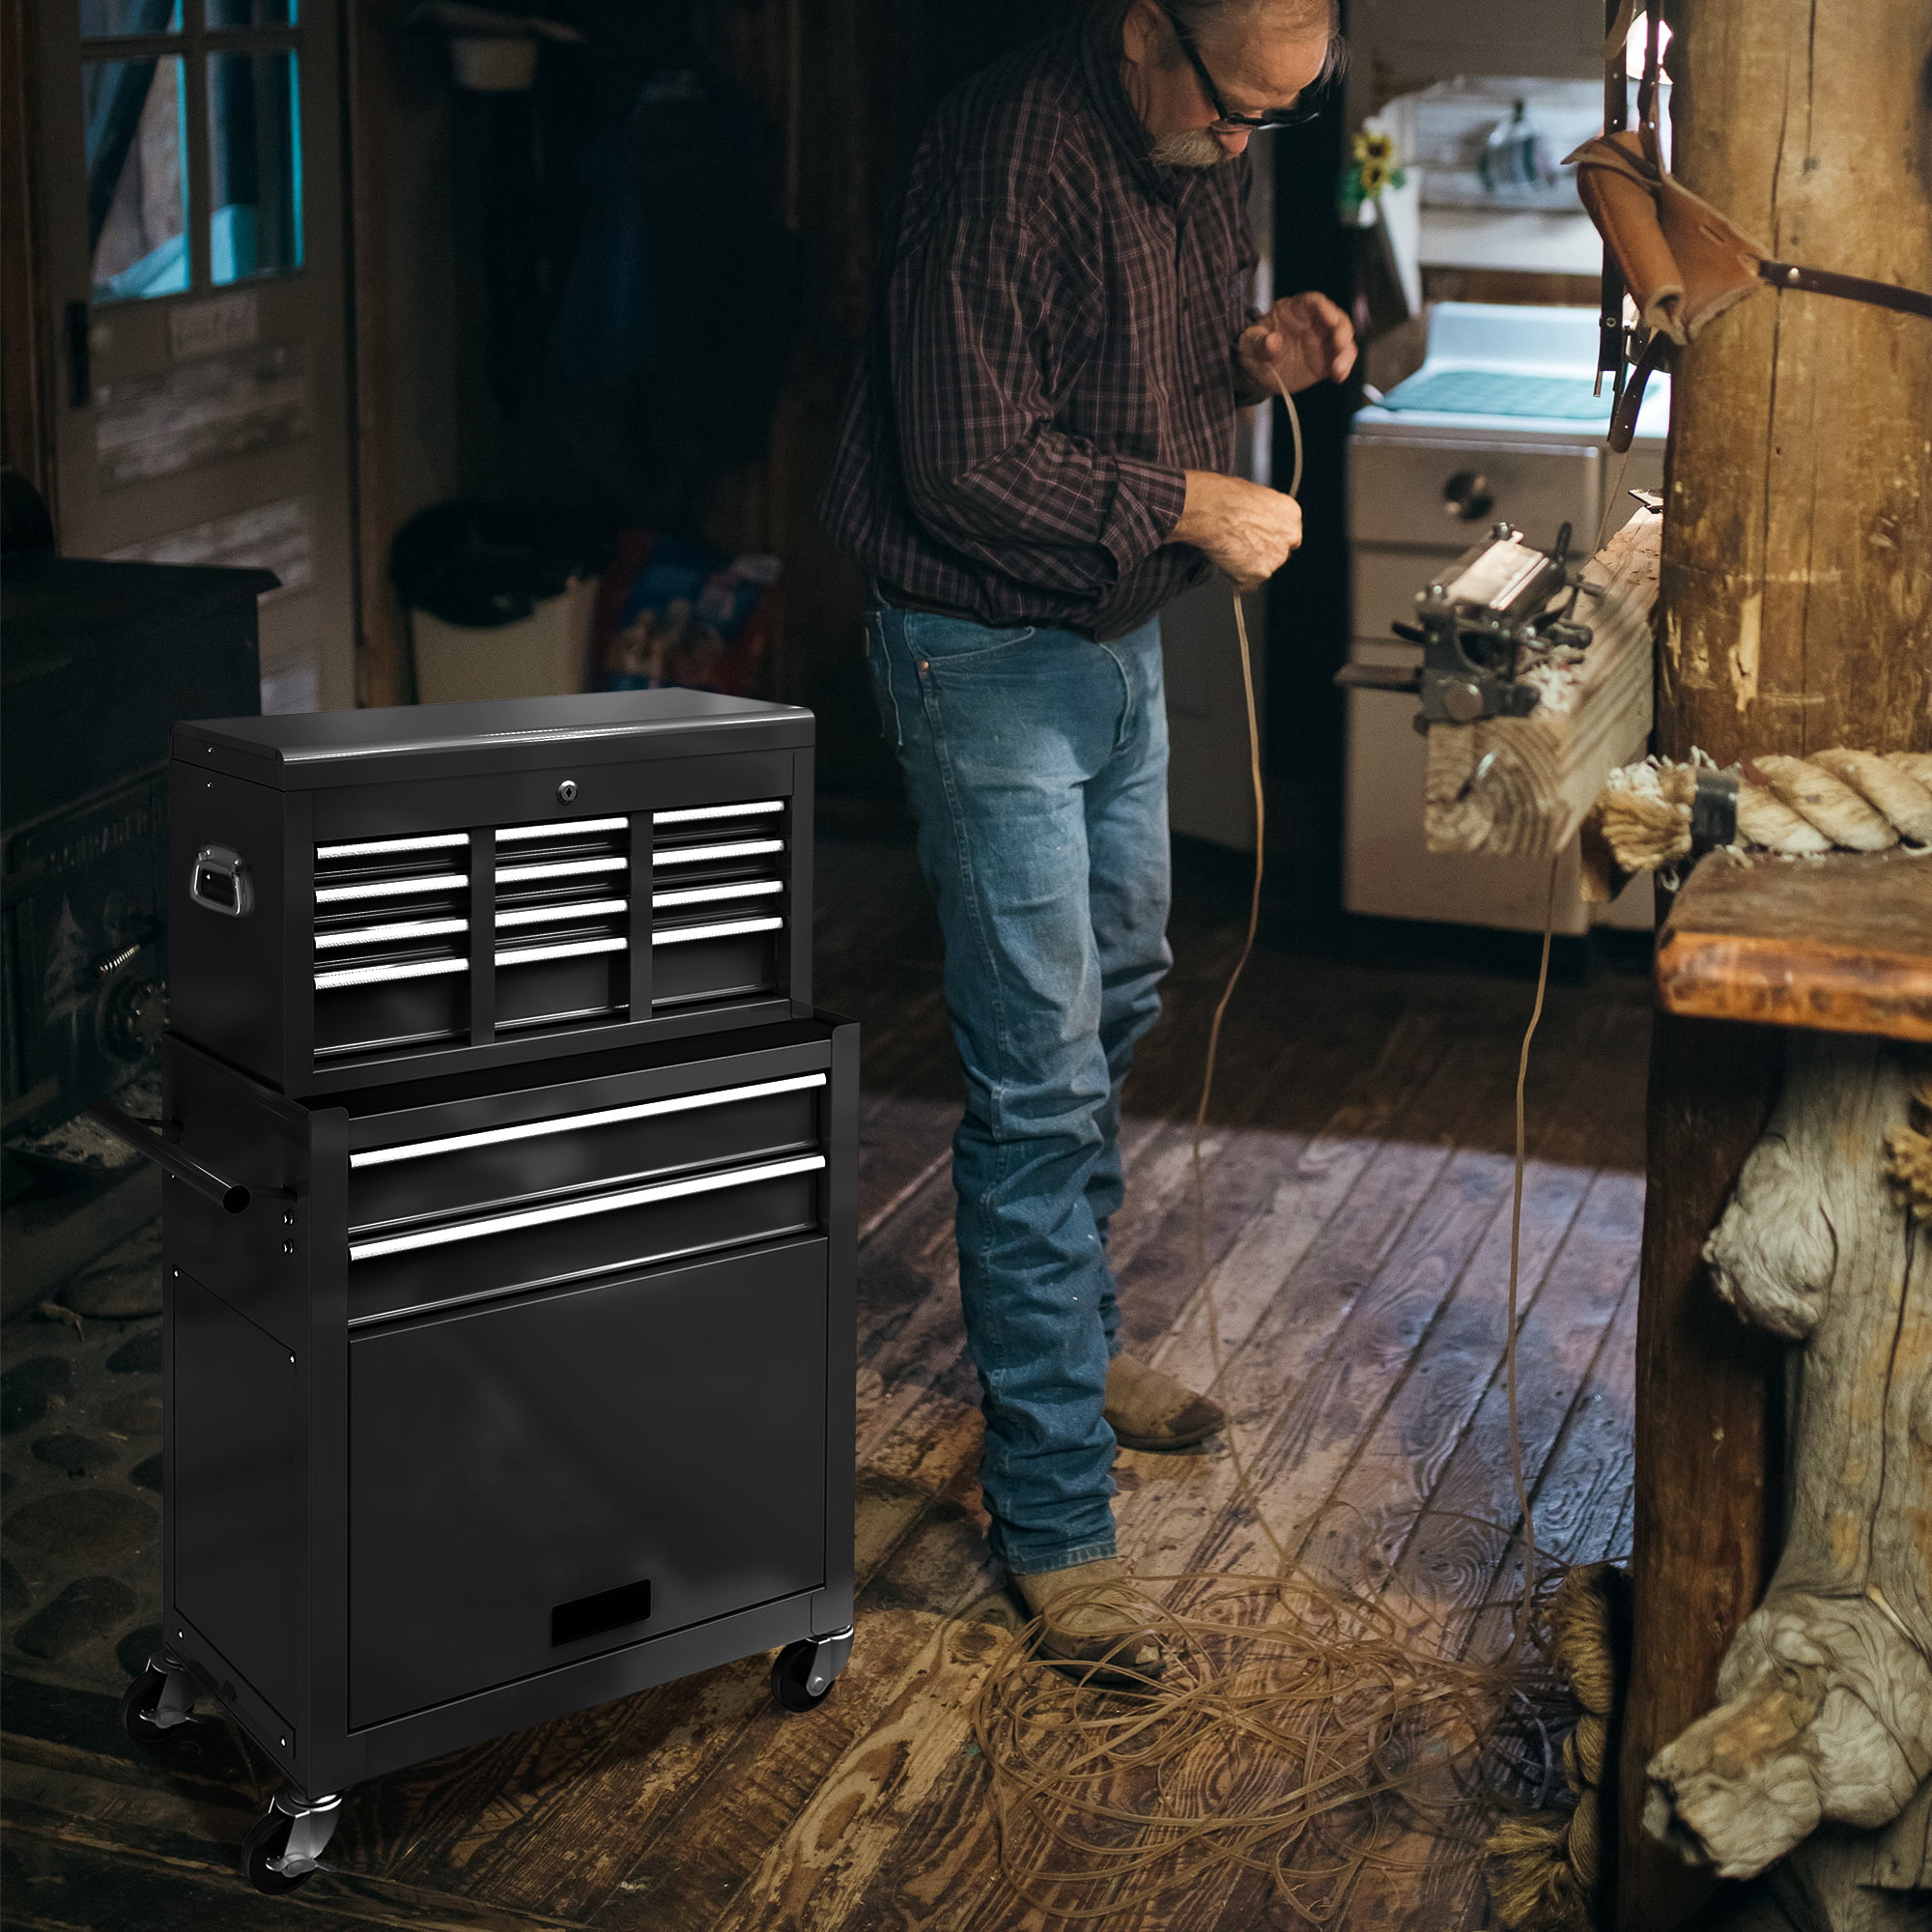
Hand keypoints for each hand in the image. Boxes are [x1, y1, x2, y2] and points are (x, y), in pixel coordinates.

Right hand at [1171, 471, 1301, 589]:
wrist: (1212, 511)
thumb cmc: (1225, 498)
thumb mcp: (1253, 496)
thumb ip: (1261, 515)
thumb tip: (1253, 522)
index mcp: (1290, 513)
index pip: (1288, 534)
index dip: (1270, 538)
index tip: (1258, 539)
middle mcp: (1289, 536)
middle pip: (1277, 554)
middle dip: (1260, 554)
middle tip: (1239, 546)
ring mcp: (1276, 557)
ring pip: (1261, 569)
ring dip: (1246, 566)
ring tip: (1227, 549)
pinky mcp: (1261, 573)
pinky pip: (1245, 582)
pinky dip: (1233, 577)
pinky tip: (1223, 559)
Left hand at [1237, 290, 1356, 395]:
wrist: (1258, 373)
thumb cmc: (1253, 351)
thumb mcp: (1248, 345)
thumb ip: (1259, 342)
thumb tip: (1273, 341)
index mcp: (1293, 310)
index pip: (1313, 302)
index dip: (1324, 308)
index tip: (1331, 319)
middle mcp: (1313, 322)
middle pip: (1336, 318)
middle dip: (1342, 330)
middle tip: (1340, 345)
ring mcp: (1322, 340)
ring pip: (1344, 339)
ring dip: (1346, 352)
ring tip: (1338, 369)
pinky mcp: (1327, 359)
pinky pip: (1342, 359)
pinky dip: (1344, 367)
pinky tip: (1338, 377)